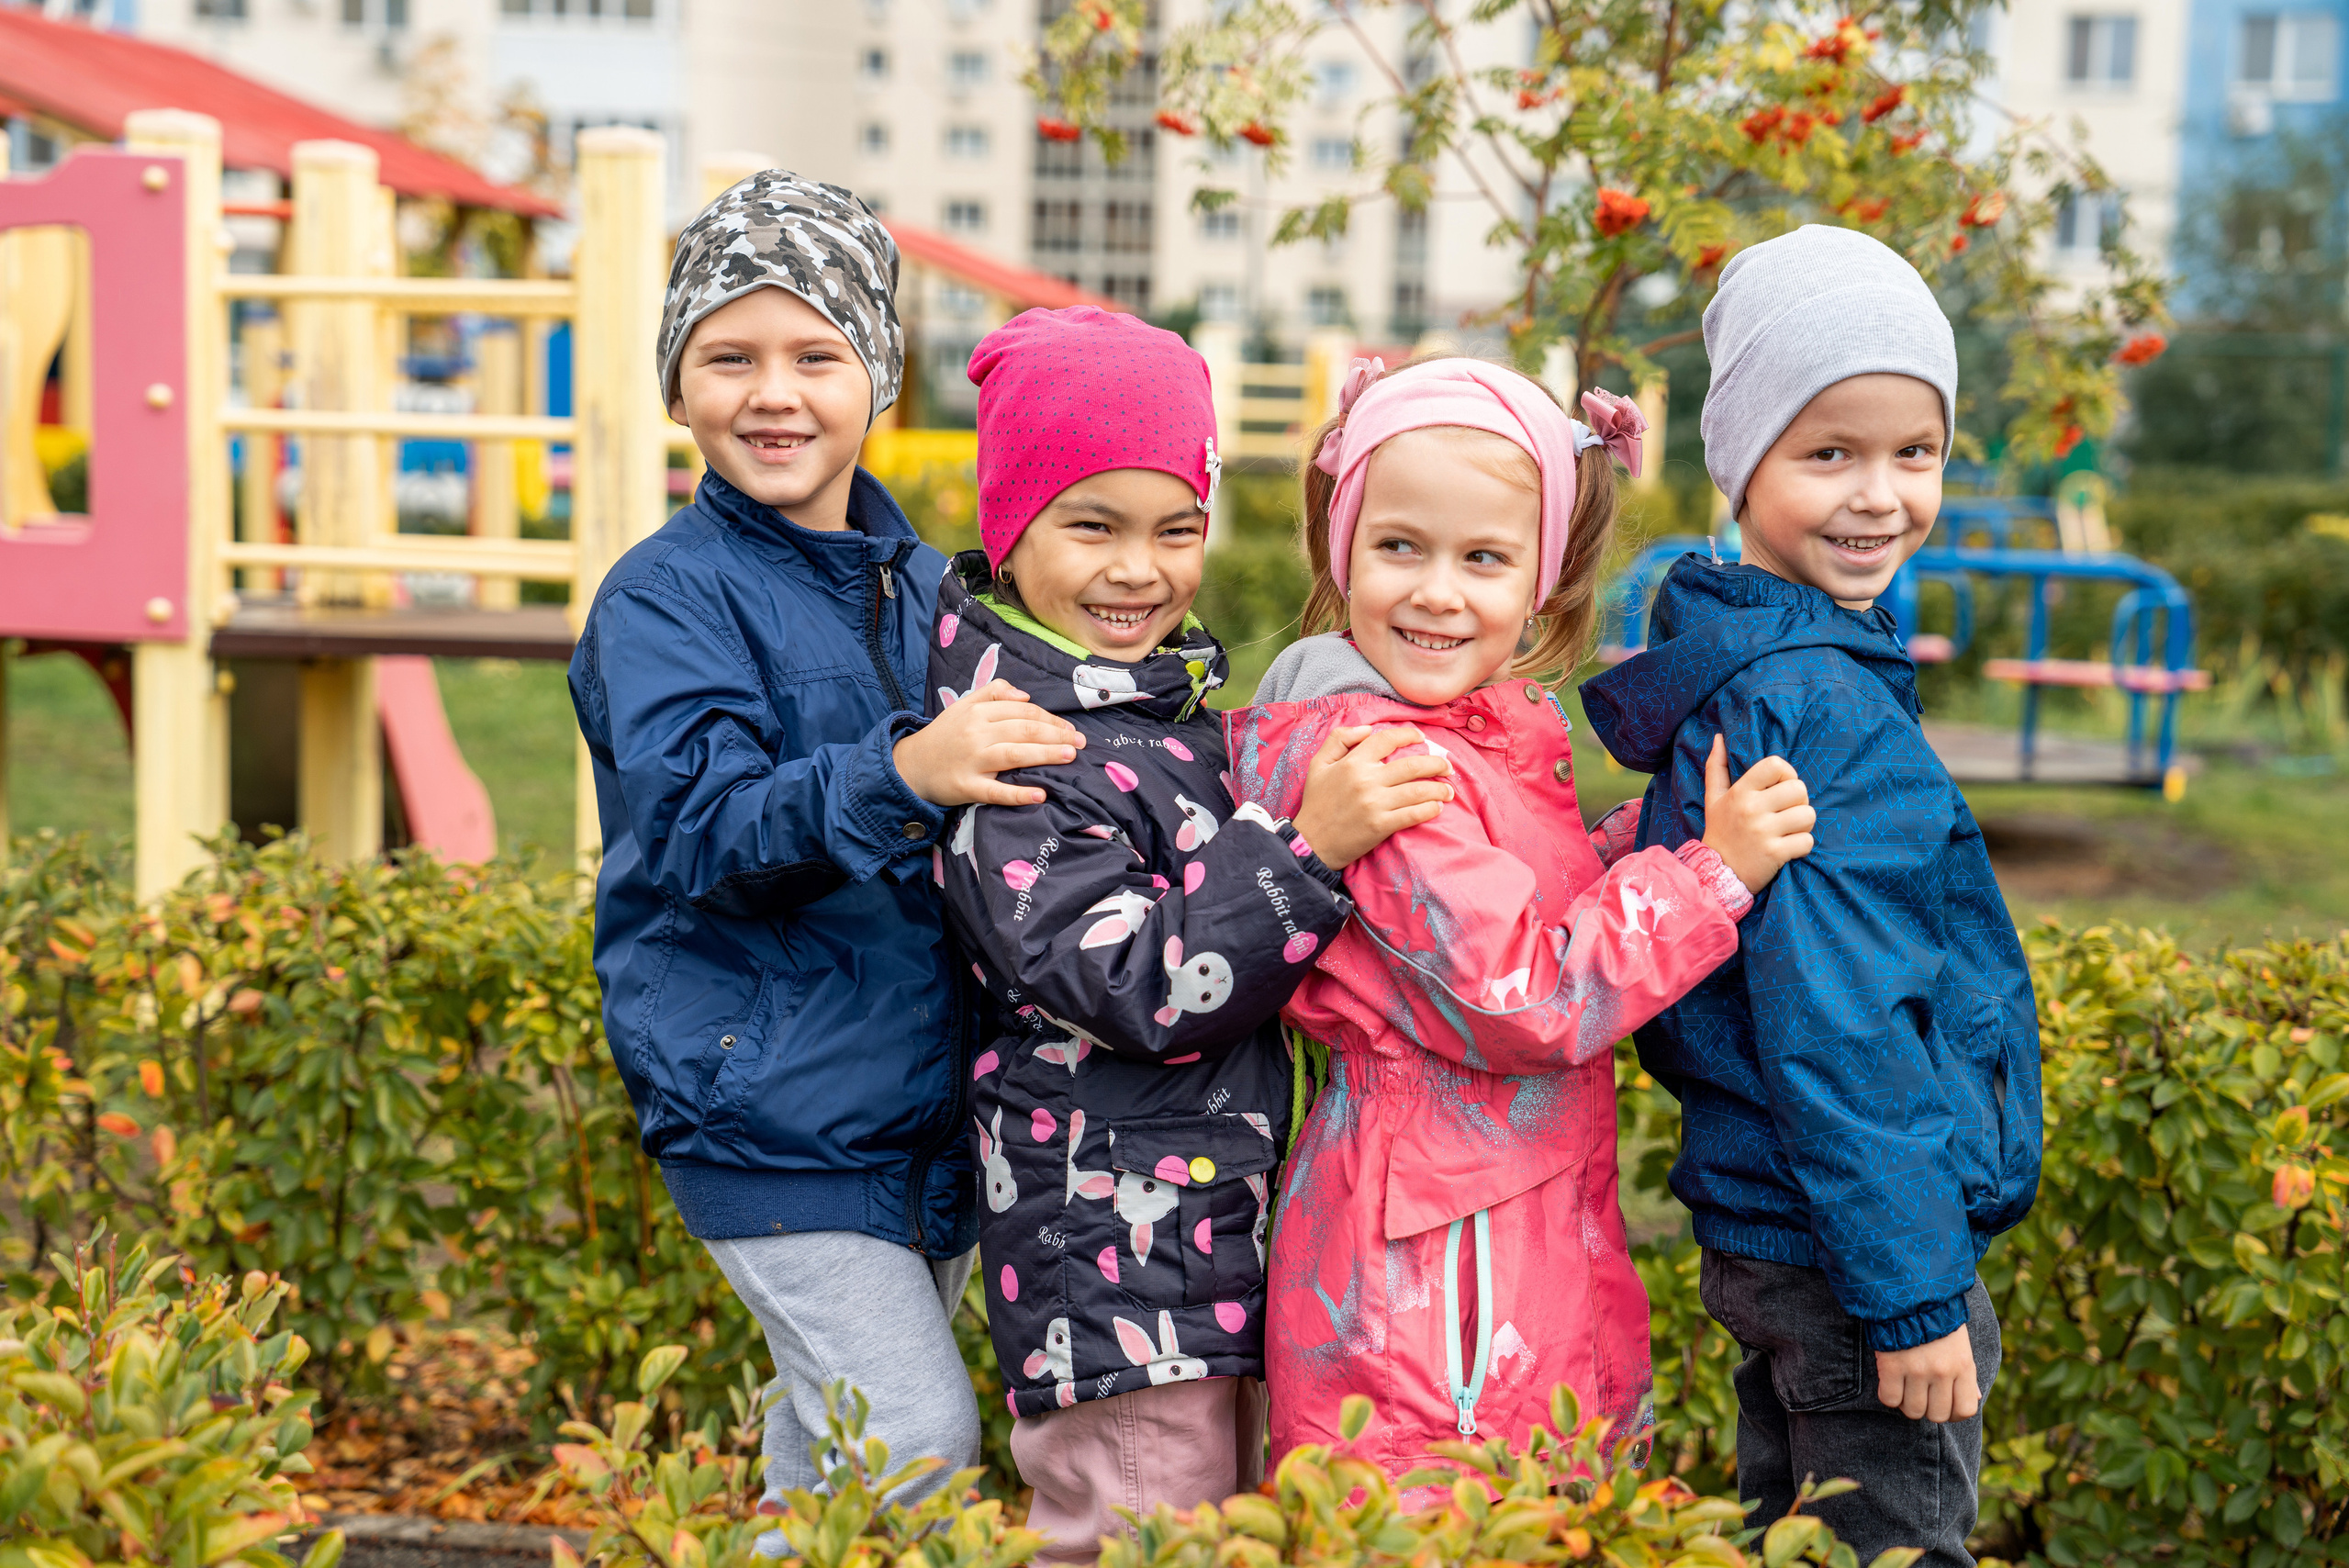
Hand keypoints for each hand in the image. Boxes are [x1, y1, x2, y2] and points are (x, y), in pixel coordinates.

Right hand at [893, 679, 1084, 807]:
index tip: (1070, 728)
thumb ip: (993, 693)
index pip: (1022, 712)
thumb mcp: (964, 705)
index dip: (1050, 719)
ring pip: (1015, 755)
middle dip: (1056, 735)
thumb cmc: (944, 735)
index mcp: (978, 712)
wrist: (911, 765)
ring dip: (1046, 755)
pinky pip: (996, 791)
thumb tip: (1025, 696)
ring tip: (1070, 757)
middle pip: (1023, 730)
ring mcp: (971, 761)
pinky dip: (1019, 793)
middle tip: (1080, 743)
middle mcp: (976, 734)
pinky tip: (1041, 794)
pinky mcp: (966, 787)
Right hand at [1290, 724, 1454, 870]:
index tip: (1422, 739)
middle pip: (1412, 765)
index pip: (1387, 740)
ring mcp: (1375, 804)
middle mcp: (1366, 780)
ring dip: (1439, 789)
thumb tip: (1367, 729)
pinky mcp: (1381, 826)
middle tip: (1446, 767)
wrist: (1311, 842)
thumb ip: (1339, 739)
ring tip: (1448, 790)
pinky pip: (1413, 815)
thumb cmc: (1316, 802)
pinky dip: (1430, 810)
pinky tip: (1437, 807)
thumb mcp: (1318, 764)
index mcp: (1352, 762)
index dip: (1409, 735)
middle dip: (1436, 764)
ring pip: (1418, 790)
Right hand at [1699, 735, 1814, 893]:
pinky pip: (1807, 841)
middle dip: (1799, 802)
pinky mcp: (1775, 854)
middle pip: (1799, 790)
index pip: (1776, 765)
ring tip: (1789, 831)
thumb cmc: (1720, 831)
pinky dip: (1802, 846)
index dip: (1788, 774)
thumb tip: (1719, 737)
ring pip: (1808, 815)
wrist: (1714, 873)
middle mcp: (1752, 809)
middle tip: (1787, 813)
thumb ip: (1717, 767)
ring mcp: (1764, 832)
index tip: (1782, 788)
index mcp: (1740, 791)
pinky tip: (1788, 848)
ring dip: (1803, 825)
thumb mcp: (1713, 798)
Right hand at [1874, 1325, 1980, 1421]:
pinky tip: (1890, 1382)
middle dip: (1928, 1408)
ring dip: (1907, 1403)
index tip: (1943, 1404)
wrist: (1908, 1291)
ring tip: (1905, 1387)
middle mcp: (1942, 1371)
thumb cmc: (1937, 1319)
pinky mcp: (1892, 1366)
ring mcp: (1916, 1370)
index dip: (1953, 1413)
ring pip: (1912, 1410)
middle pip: (1937, 1415)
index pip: (1965, 1410)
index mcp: (1963, 1366)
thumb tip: (1973, 1399)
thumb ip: (1966, 1374)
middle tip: (1921, 1394)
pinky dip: (1888, 1395)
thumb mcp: (1960, 1345)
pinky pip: (1890, 1399)